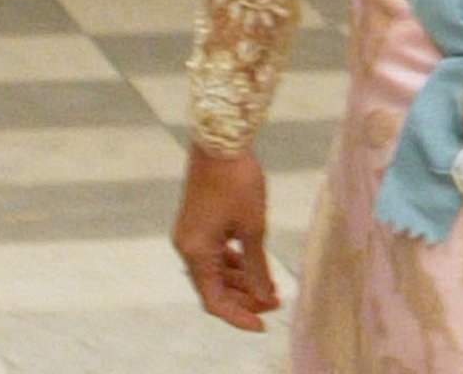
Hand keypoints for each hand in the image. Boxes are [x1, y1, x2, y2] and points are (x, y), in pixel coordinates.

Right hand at [173, 144, 278, 331]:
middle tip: (275, 300)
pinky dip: (233, 260)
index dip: (239, 315)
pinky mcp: (197, 221)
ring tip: (270, 284)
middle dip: (245, 296)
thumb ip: (257, 266)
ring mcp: (190, 233)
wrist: (221, 140)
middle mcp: (187, 246)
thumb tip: (264, 295)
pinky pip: (214, 251)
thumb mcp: (253, 227)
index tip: (264, 322)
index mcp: (195, 252)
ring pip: (215, 268)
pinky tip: (254, 262)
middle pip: (214, 286)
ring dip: (241, 278)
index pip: (214, 301)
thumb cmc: (237, 181)